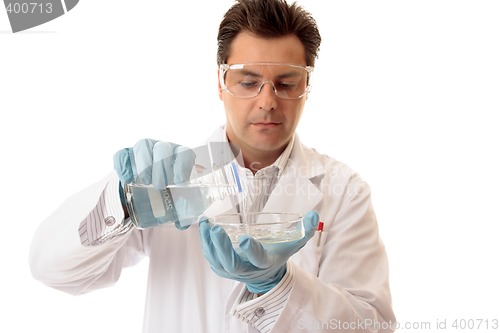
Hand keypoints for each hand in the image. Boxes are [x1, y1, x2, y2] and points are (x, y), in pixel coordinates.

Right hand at [113, 139, 195, 228]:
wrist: (149, 189)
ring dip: (144, 162)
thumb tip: (183, 224)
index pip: (184, 153)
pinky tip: (126, 178)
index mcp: (180, 157)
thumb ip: (184, 211)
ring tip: (144, 181)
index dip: (182, 165)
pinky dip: (123, 164)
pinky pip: (123, 153)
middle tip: (159, 185)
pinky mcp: (128, 155)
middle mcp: (164, 149)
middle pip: (163, 148)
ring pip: (143, 145)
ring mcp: (145, 150)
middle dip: (161, 166)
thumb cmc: (170, 191)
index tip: (179, 181)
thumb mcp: (179, 200)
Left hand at [199, 210, 318, 293]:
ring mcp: (232, 271)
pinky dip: (205, 244)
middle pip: (231, 264)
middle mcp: (247, 270)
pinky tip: (203, 227)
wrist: (265, 274)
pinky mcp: (221, 269)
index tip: (244, 239)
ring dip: (209, 244)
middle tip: (215, 230)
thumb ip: (305, 230)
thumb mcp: (293, 243)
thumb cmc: (278, 253)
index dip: (251, 251)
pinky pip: (211, 259)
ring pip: (217, 262)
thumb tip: (314, 215)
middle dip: (222, 248)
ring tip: (205, 225)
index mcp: (265, 262)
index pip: (258, 259)